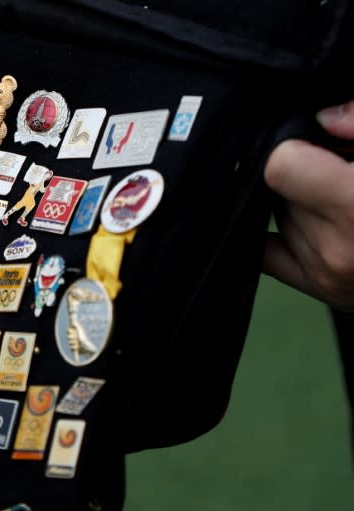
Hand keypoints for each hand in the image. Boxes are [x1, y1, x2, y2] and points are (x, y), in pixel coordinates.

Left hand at [263, 101, 353, 310]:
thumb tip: (327, 118)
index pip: (280, 165)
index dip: (297, 147)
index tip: (320, 144)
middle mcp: (339, 247)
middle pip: (281, 189)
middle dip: (308, 173)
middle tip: (346, 174)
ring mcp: (327, 273)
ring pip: (280, 215)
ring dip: (304, 202)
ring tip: (350, 201)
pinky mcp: (321, 289)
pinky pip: (267, 252)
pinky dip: (282, 231)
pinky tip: (315, 220)